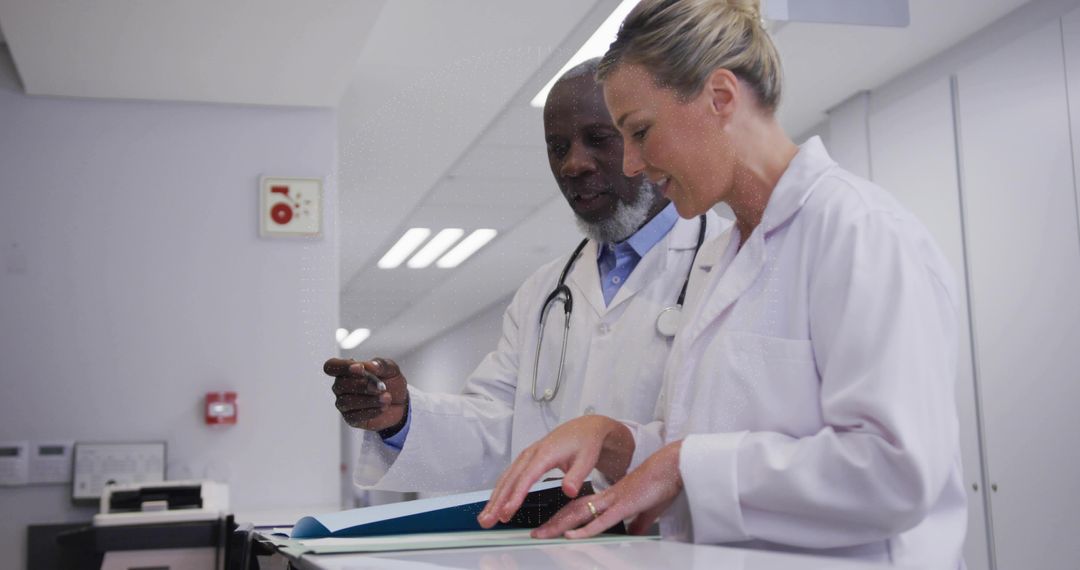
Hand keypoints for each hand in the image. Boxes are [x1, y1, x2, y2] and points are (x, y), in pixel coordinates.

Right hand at [322, 357, 408, 431]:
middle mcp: (341, 387)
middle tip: (382, 387)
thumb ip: (381, 365)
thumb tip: (369, 365)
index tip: (361, 368)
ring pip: (346, 402)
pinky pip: (355, 416)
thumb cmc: (390, 382)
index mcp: (346, 371)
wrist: (400, 403)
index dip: (343, 367)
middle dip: (362, 385)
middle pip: (340, 385)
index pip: (331, 366)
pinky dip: (371, 411)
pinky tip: (383, 407)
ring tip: (387, 398)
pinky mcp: (351, 419)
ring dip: (369, 400)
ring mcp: (344, 404)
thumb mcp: (391, 369)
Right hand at [477, 415, 633, 527]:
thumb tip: (568, 491)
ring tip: (486, 518)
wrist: (586, 428)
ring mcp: (527, 455)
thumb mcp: (586, 460)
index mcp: (545, 454)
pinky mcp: (527, 459)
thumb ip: (576, 476)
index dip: (515, 497)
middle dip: (497, 501)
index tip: (506, 512)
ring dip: (495, 498)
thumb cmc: (586, 443)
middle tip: (487, 521)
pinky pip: (510, 475)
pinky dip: (501, 490)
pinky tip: (495, 503)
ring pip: (506, 478)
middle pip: (510, 480)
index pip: (526, 478)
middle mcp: (531, 453)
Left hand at [531, 440, 683, 538]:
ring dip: (560, 526)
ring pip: (580, 514)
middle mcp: (606, 497)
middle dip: (553, 524)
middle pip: (572, 511)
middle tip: (534, 534)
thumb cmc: (661, 486)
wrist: (672, 468)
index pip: (579, 509)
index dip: (562, 519)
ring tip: (544, 535)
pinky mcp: (625, 505)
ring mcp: (614, 501)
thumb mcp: (646, 510)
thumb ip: (638, 522)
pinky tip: (572, 535)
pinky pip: (602, 520)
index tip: (548, 528)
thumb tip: (634, 533)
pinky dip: (585, 529)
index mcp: (609, 498)